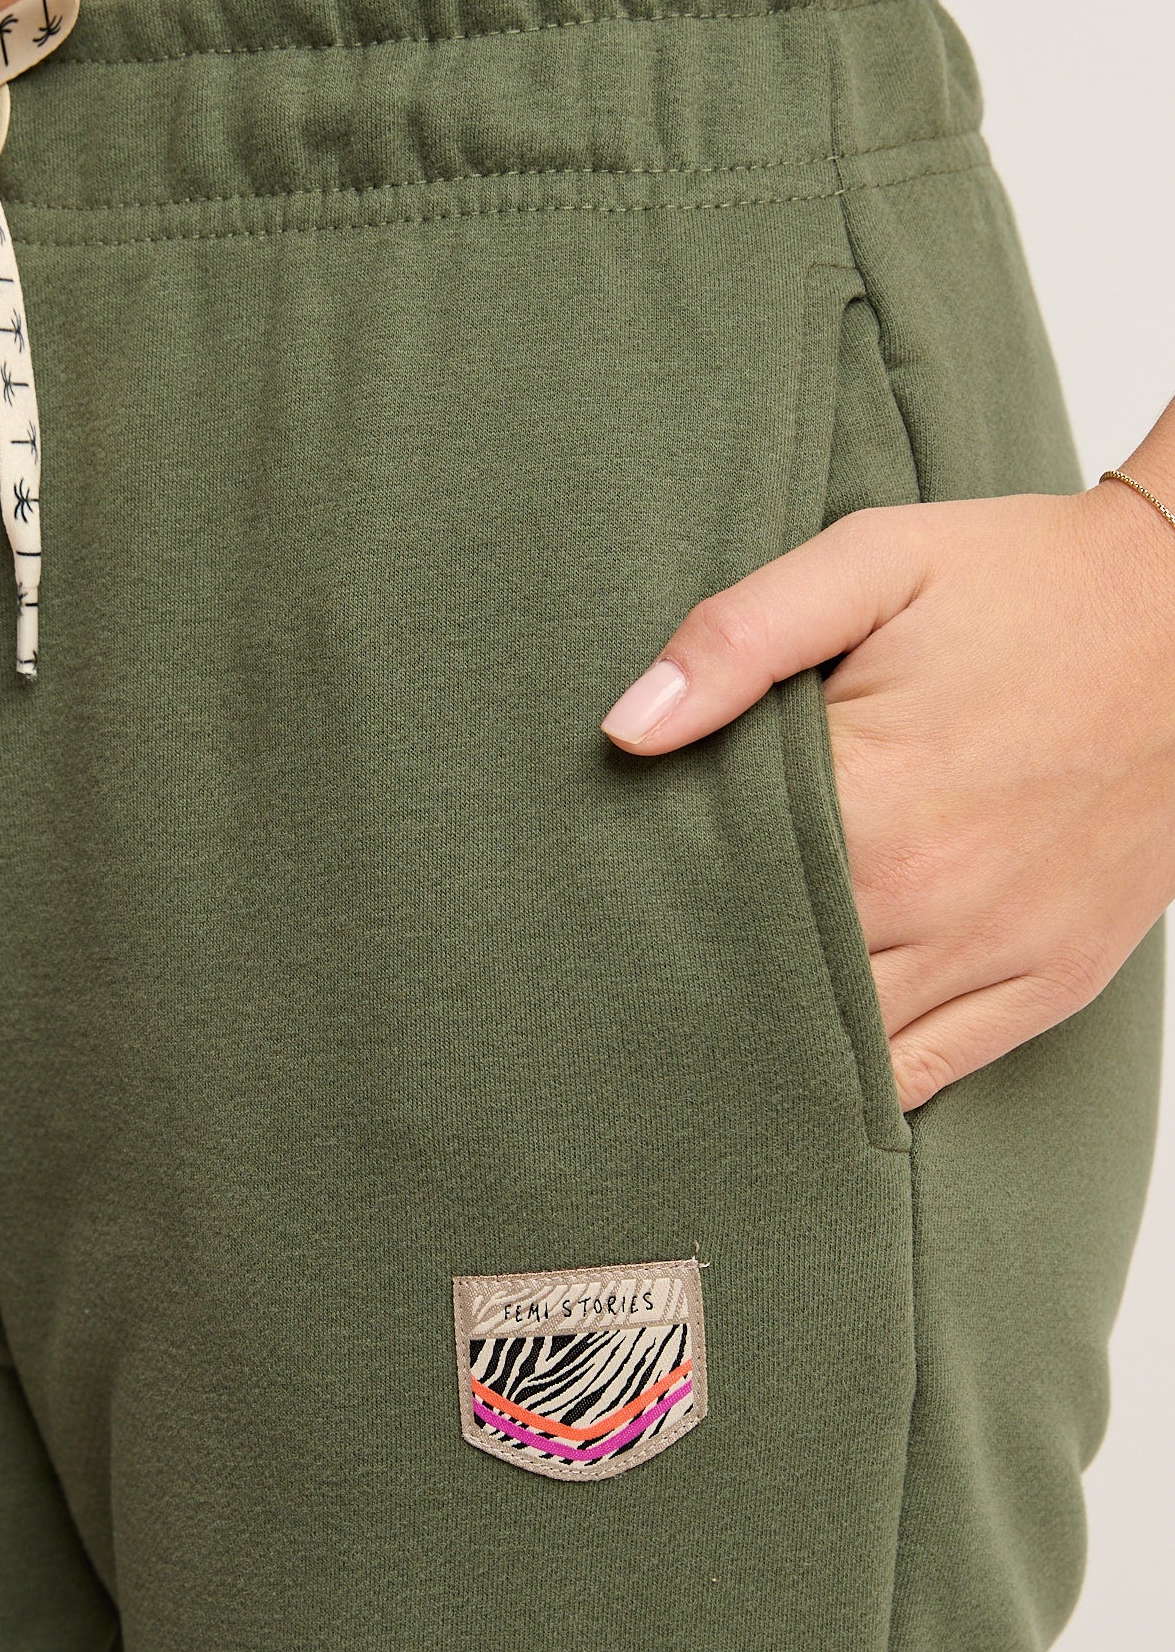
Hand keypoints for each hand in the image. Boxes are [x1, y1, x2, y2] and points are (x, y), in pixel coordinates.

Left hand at [601, 480, 1174, 1110]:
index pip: (711, 896)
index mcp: (870, 800)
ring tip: (694, 1044)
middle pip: (764, 986)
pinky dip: (860, 1087)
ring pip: (838, 1054)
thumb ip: (739, 638)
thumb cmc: (1028, 584)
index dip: (648, 911)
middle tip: (621, 1000)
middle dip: (695, 990)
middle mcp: (929, 899)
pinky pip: (927, 1076)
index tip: (601, 915)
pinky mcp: (1050, 983)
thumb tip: (628, 730)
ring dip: (767, 1050)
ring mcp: (996, 954)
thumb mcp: (873, 564)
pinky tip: (802, 1074)